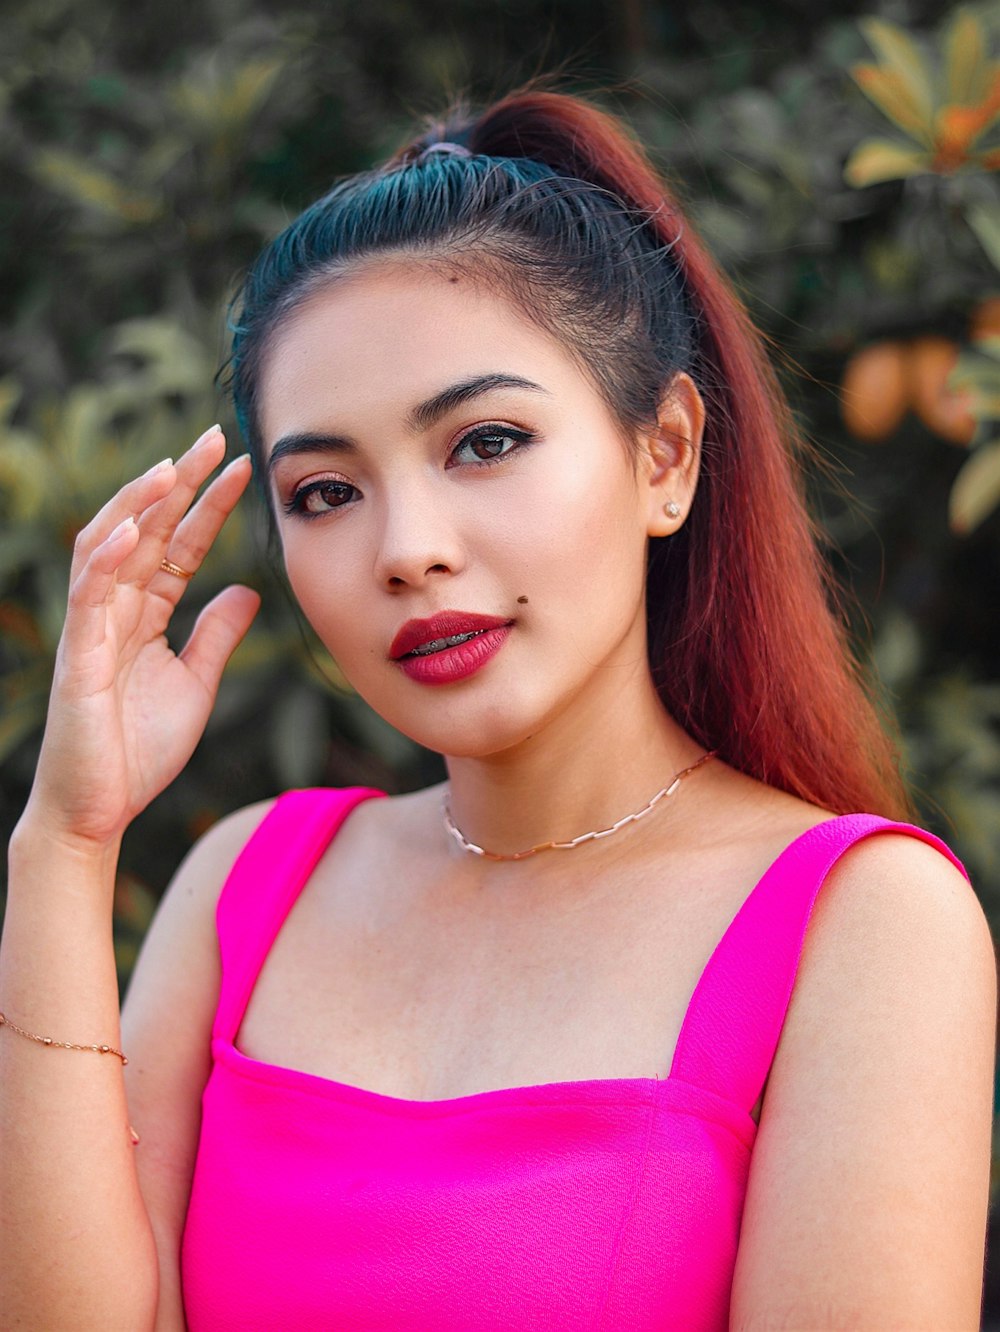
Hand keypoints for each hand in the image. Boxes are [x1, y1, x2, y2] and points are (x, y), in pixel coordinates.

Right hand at [24, 426, 260, 849]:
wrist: (101, 809)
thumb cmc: (140, 748)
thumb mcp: (196, 681)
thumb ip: (216, 634)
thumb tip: (246, 591)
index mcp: (144, 613)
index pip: (178, 544)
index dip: (208, 504)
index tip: (244, 466)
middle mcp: (115, 609)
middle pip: (146, 530)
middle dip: (178, 483)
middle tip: (214, 438)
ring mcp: (92, 629)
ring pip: (108, 548)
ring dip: (139, 505)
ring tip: (172, 468)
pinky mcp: (79, 657)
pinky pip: (88, 597)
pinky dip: (107, 559)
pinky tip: (133, 530)